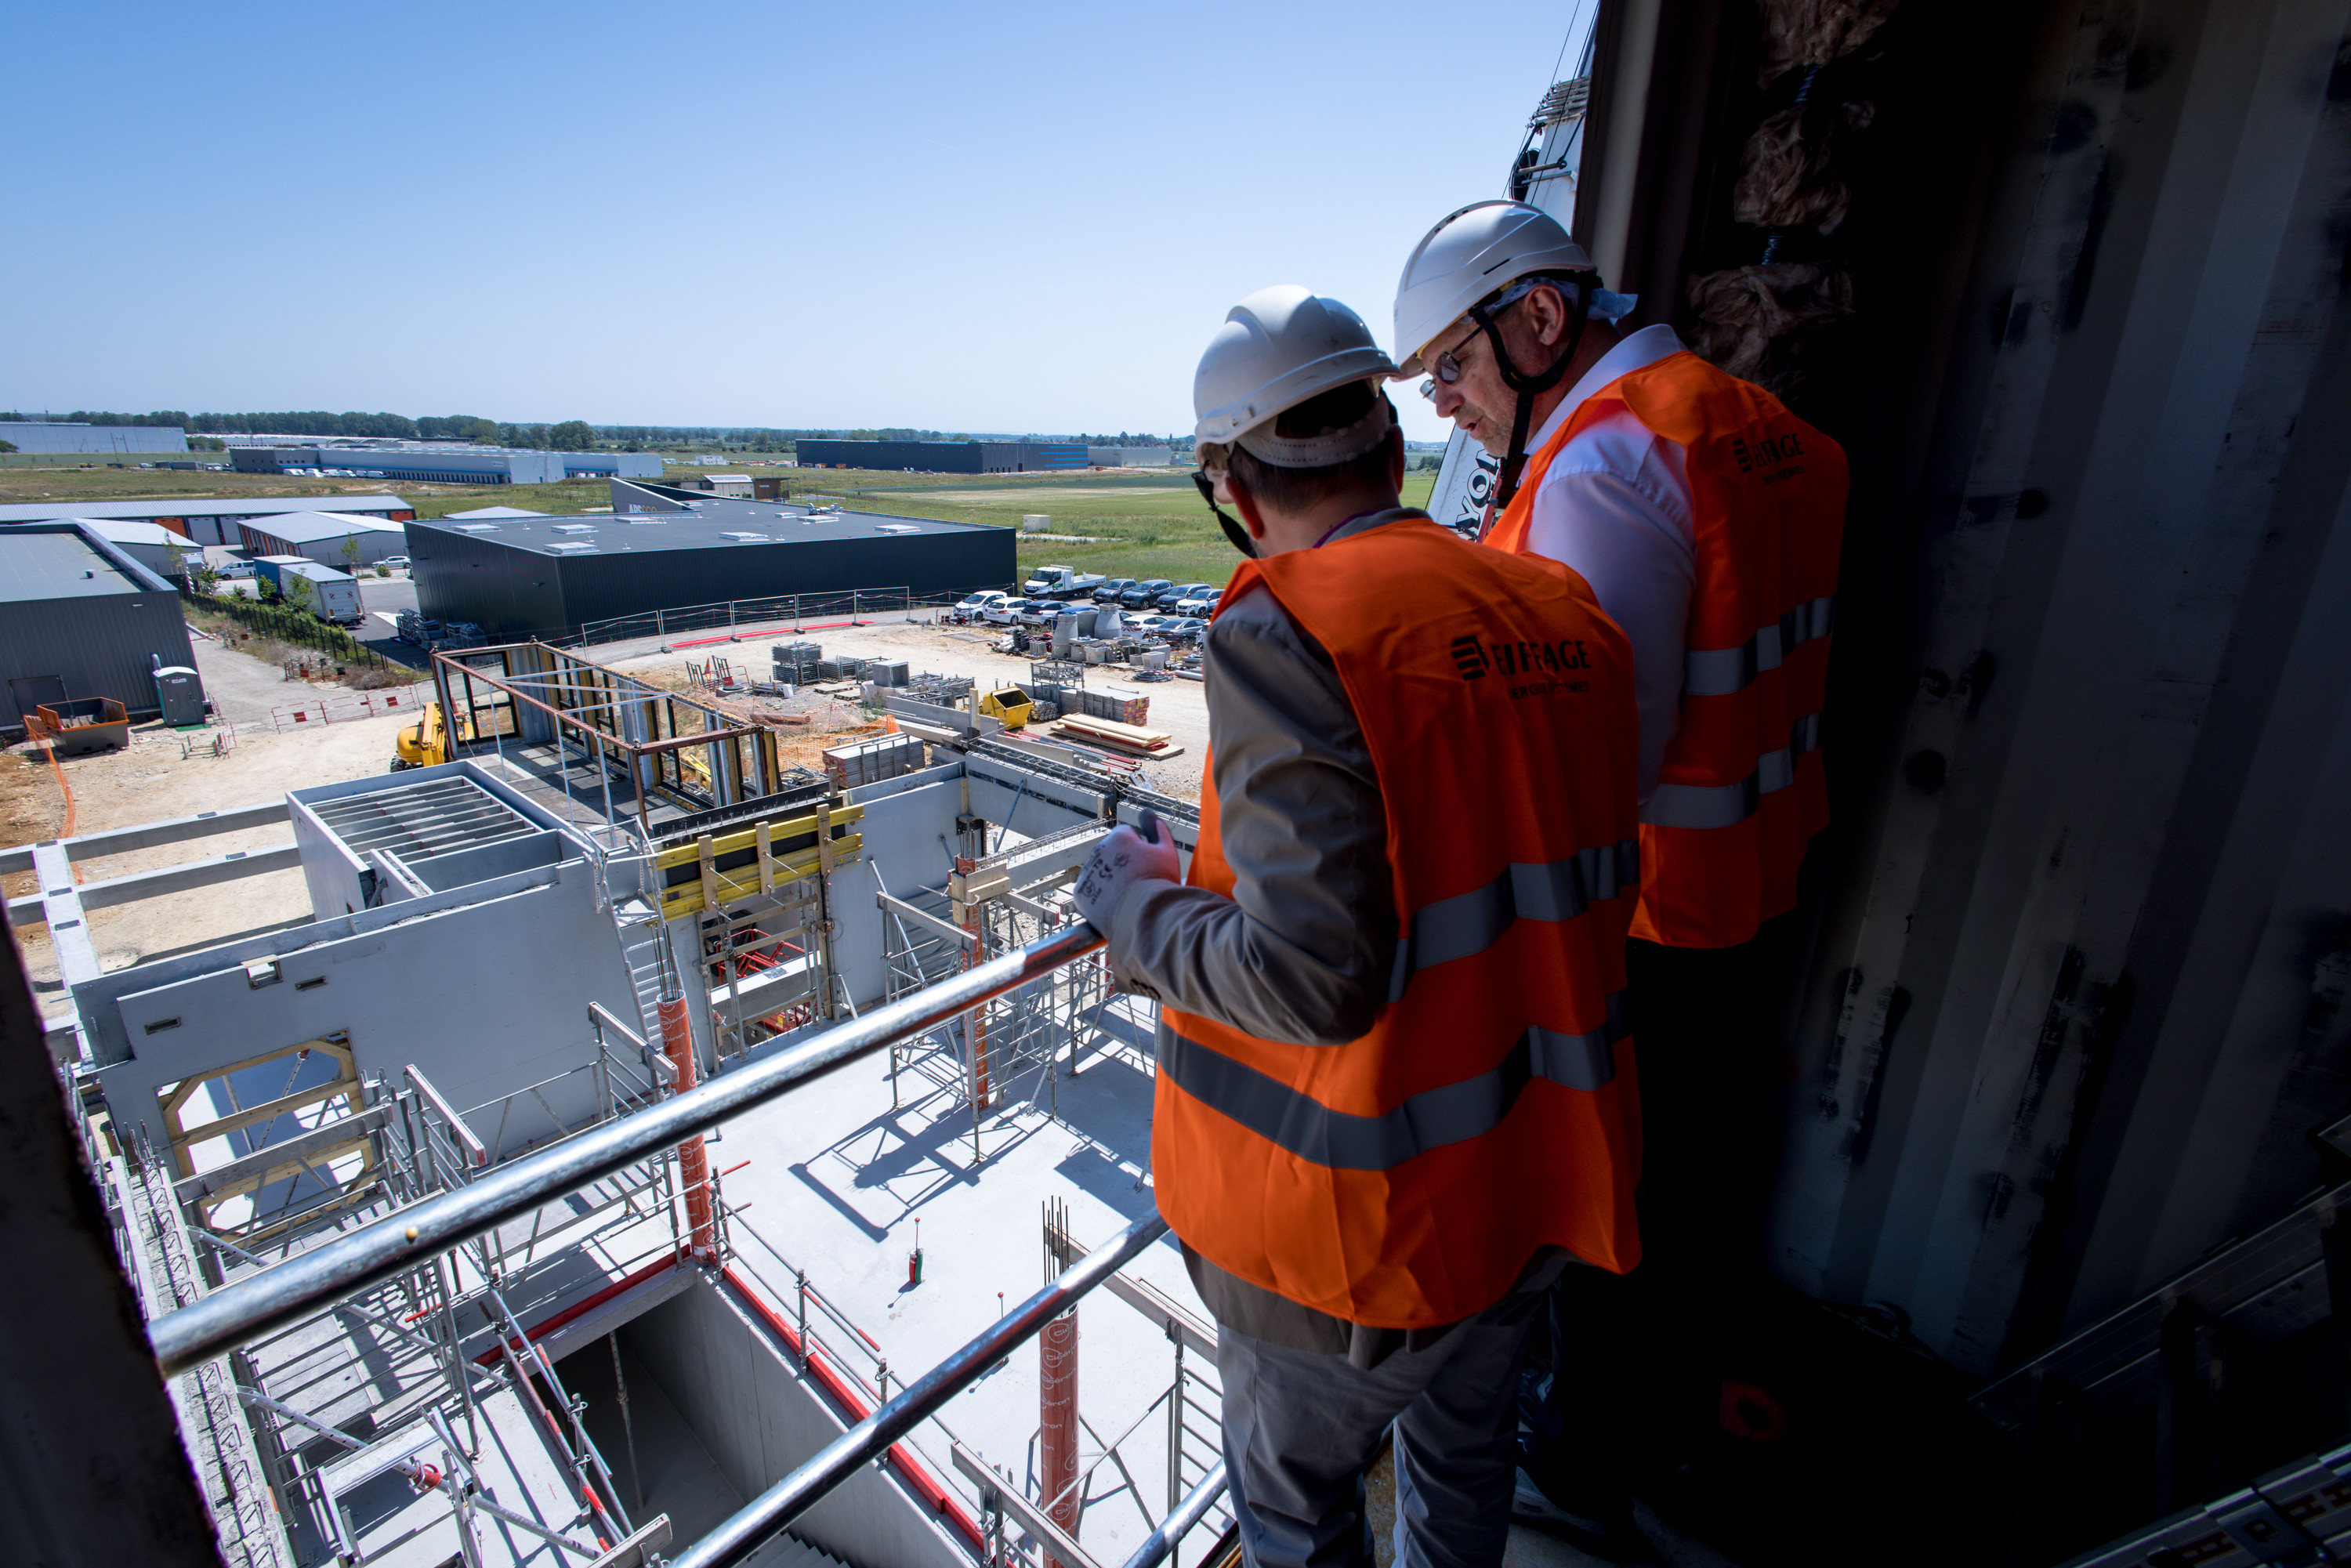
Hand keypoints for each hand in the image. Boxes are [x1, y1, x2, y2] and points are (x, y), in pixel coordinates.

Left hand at [1073, 809, 1179, 932]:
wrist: (1144, 915)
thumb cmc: (1159, 882)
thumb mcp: (1166, 850)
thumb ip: (1157, 828)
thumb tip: (1147, 812)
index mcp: (1119, 837)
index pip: (1128, 835)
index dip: (1139, 849)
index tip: (1147, 864)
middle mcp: (1099, 850)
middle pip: (1111, 854)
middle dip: (1122, 863)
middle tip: (1139, 882)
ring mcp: (1087, 872)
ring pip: (1099, 872)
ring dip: (1110, 880)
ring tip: (1128, 896)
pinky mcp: (1080, 894)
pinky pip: (1090, 892)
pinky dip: (1099, 897)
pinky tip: (1115, 905)